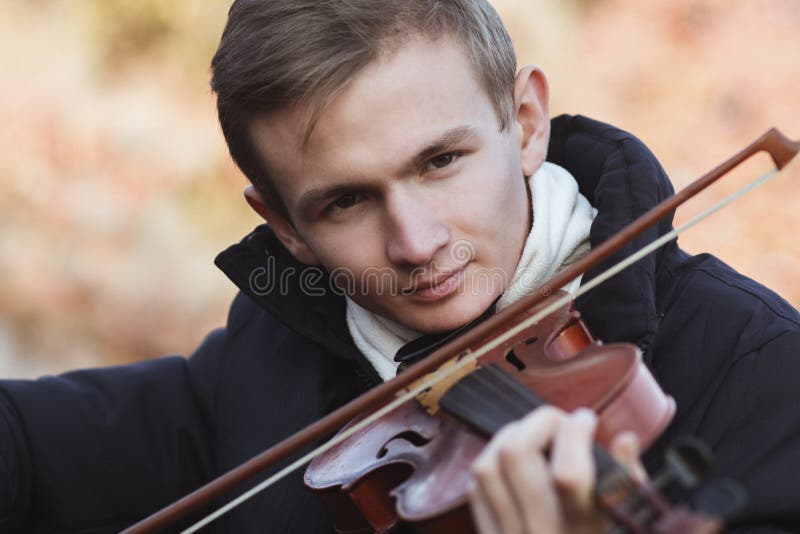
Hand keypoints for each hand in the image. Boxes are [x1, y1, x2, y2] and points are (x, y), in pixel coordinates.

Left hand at [468, 406, 644, 533]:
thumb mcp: (636, 530)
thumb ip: (630, 488)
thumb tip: (621, 440)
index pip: (567, 474)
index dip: (575, 432)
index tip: (588, 420)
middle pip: (516, 456)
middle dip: (538, 422)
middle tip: (560, 422)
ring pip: (487, 467)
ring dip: (510, 437)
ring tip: (536, 434)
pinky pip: (476, 492)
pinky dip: (491, 464)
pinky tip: (514, 461)